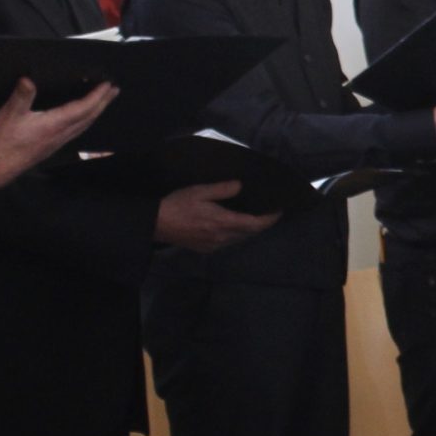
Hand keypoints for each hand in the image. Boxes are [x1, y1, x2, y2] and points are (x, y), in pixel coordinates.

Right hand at [0, 78, 119, 194]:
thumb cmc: (2, 143)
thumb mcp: (9, 115)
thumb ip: (21, 96)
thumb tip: (28, 79)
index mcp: (54, 124)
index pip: (83, 108)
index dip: (97, 96)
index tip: (108, 85)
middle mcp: (61, 134)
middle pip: (89, 117)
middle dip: (103, 103)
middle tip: (115, 90)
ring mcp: (58, 142)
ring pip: (84, 125)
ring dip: (96, 112)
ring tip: (104, 101)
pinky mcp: (52, 146)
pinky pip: (76, 131)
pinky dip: (85, 121)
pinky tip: (82, 119)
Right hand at [153, 181, 280, 252]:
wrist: (156, 224)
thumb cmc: (178, 204)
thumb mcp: (200, 191)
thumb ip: (222, 189)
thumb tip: (240, 186)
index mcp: (223, 222)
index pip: (255, 224)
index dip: (270, 219)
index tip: (279, 211)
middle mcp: (222, 237)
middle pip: (249, 233)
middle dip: (261, 224)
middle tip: (269, 211)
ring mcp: (214, 245)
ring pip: (239, 238)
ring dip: (248, 229)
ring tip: (254, 216)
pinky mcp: (206, 249)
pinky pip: (228, 242)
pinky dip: (236, 234)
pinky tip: (233, 225)